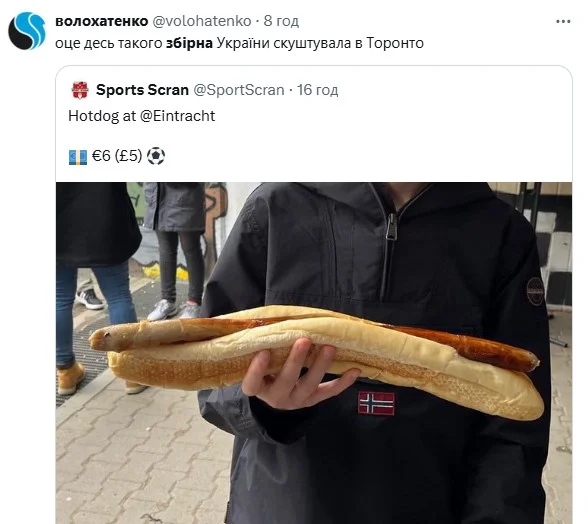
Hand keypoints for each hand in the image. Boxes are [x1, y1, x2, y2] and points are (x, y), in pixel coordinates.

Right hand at [241, 338, 360, 409]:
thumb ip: (262, 346)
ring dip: (320, 366)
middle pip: (286, 381)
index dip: (257, 370)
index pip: (252, 382)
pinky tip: (355, 370)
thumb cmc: (264, 368)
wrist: (274, 394)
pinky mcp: (312, 400)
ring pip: (309, 385)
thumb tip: (272, 320)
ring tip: (329, 348)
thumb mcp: (258, 360)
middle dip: (296, 360)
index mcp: (258, 387)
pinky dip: (343, 383)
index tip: (263, 352)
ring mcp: (296, 400)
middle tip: (304, 340)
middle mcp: (275, 397)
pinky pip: (328, 392)